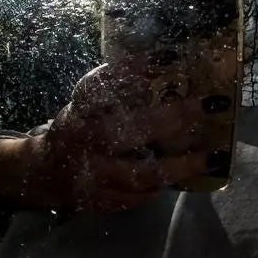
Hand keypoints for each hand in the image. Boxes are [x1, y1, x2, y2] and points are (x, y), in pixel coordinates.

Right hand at [0, 59, 213, 213]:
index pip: (101, 86)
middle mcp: (83, 141)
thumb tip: (168, 62)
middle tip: (210, 105)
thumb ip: (119, 87)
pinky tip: (187, 174)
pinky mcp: (100, 202)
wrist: (45, 173)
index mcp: (79, 110)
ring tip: (212, 156)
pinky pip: (139, 197)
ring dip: (180, 166)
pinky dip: (165, 185)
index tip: (168, 56)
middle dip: (173, 117)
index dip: (132, 69)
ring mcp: (91, 175)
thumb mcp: (88, 101)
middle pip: (128, 130)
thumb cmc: (80, 128)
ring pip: (140, 174)